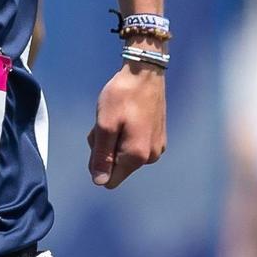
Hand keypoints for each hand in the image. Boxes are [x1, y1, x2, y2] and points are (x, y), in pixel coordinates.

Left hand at [88, 63, 166, 188]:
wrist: (144, 73)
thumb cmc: (122, 96)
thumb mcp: (104, 125)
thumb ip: (101, 156)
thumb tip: (100, 182)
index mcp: (136, 156)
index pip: (111, 180)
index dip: (98, 163)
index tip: (98, 140)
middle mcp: (150, 157)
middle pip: (117, 166)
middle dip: (105, 149)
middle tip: (105, 124)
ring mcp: (157, 147)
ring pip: (124, 154)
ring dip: (114, 140)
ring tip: (116, 117)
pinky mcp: (158, 137)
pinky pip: (135, 145)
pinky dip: (125, 134)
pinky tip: (126, 116)